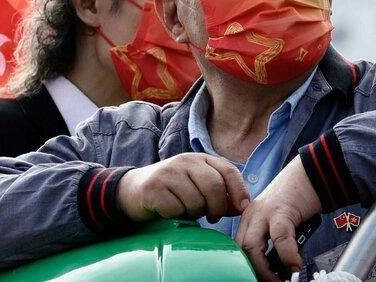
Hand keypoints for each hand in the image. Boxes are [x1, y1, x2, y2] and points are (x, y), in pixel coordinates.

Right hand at [117, 153, 250, 222]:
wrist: (132, 190)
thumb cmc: (172, 191)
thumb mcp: (197, 187)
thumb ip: (220, 194)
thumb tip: (243, 206)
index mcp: (199, 158)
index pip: (228, 171)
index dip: (239, 191)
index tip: (242, 208)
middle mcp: (184, 161)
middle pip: (214, 186)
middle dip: (217, 208)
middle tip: (212, 217)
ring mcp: (168, 173)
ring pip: (196, 201)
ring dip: (194, 214)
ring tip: (185, 210)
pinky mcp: (153, 188)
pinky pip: (176, 210)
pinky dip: (176, 216)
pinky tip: (169, 212)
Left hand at [235, 156, 320, 281]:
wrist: (309, 175)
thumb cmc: (297, 202)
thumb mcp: (279, 224)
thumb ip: (276, 245)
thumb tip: (281, 272)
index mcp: (248, 221)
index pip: (237, 248)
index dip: (245, 267)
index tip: (257, 278)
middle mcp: (251, 216)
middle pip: (240, 249)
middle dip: (253, 271)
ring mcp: (264, 212)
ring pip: (251, 246)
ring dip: (264, 269)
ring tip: (280, 280)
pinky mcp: (282, 210)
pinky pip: (280, 237)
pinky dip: (287, 255)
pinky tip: (295, 266)